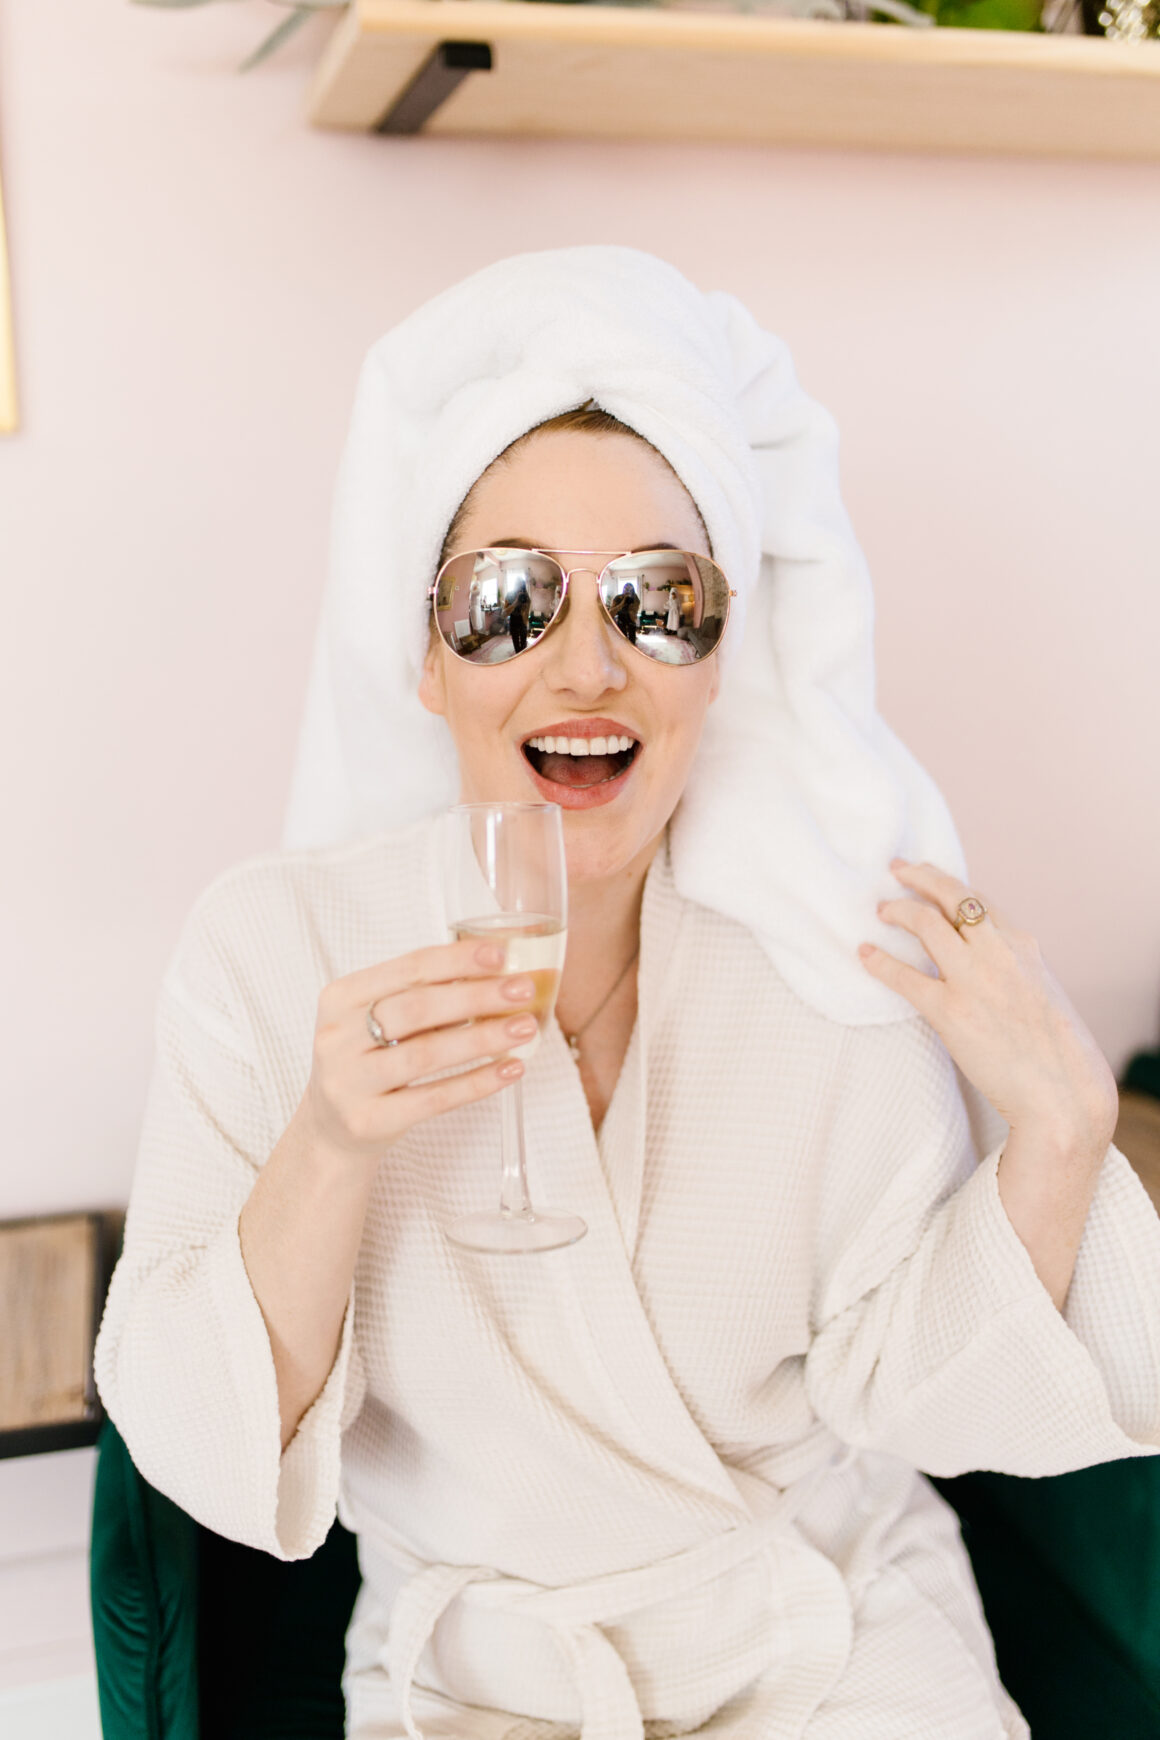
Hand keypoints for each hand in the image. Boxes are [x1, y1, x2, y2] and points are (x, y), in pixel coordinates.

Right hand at [300, 939, 538, 1163]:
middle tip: (522, 989)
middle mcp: (337, 1037)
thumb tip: (496, 973)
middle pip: (415, 1009)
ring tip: (524, 1027)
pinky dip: (477, 1082)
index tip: (501, 954)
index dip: (456, 959)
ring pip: (426, 1054)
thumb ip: (424, 995)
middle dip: (474, 996)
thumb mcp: (380, 1020)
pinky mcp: (368, 1121)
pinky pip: (433, 1099)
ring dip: (482, 1038)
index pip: (407, 969)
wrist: (330, 1127)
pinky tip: (510, 1069)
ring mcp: (349, 1082)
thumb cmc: (369, 1060)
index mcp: (341, 998)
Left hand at [859, 860, 1117, 1154]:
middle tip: (896, 871)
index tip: (926, 874)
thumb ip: (1012, 967)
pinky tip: (866, 955)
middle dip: (919, 877)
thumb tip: (982, 957)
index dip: (946, 883)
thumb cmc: (1056, 1052)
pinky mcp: (951, 1014)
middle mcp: (1000, 954)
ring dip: (899, 911)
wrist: (1064, 1094)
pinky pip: (905, 978)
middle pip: (951, 897)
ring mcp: (974, 981)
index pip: (977, 901)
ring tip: (881, 911)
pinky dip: (881, 962)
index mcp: (1023, 947)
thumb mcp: (1041, 991)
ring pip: (927, 924)